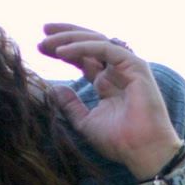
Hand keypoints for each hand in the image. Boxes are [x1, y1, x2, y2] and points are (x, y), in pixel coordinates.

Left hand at [38, 24, 183, 179]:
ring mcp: (127, 66)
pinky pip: (105, 49)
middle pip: (88, 44)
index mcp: (107, 83)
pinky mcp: (135, 65)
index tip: (41, 47)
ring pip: (96, 41)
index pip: (83, 59)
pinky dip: (83, 48)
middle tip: (43, 32)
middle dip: (65, 36)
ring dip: (70, 38)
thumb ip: (71, 106)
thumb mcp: (86, 123)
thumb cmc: (119, 142)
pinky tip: (62, 52)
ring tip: (47, 41)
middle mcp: (116, 71)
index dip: (62, 50)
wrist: (143, 152)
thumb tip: (56, 89)